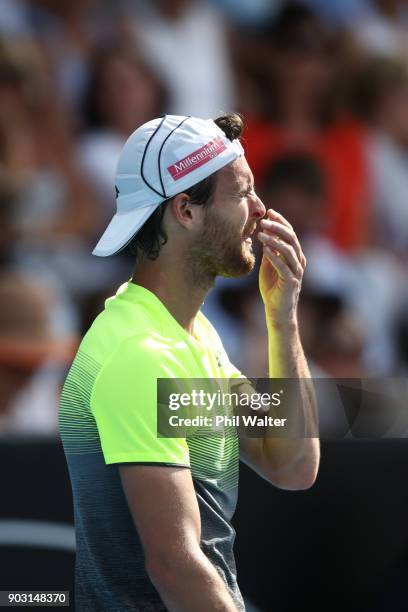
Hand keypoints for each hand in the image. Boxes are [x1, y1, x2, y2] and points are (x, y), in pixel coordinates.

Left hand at [257, 209, 305, 326]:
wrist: (277, 311)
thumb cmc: (273, 288)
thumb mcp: (269, 265)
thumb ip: (269, 251)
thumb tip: (265, 234)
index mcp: (295, 256)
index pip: (290, 234)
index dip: (281, 221)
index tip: (269, 212)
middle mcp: (299, 262)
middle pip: (291, 239)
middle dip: (278, 227)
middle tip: (264, 220)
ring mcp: (296, 272)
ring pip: (288, 251)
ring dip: (274, 240)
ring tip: (261, 234)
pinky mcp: (291, 282)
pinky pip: (283, 266)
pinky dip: (274, 256)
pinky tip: (265, 249)